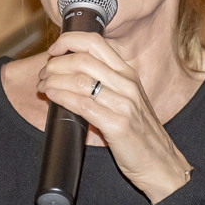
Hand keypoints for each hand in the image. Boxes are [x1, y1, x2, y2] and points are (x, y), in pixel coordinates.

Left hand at [37, 32, 192, 202]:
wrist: (160, 163)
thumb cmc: (141, 134)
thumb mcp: (128, 100)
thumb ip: (107, 84)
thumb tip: (71, 74)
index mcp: (129, 74)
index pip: (95, 42)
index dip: (69, 41)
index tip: (53, 51)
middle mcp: (128, 84)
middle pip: (83, 59)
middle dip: (55, 64)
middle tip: (43, 75)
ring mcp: (124, 103)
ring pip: (80, 80)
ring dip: (54, 81)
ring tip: (43, 87)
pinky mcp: (118, 124)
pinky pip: (82, 104)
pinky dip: (62, 97)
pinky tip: (52, 97)